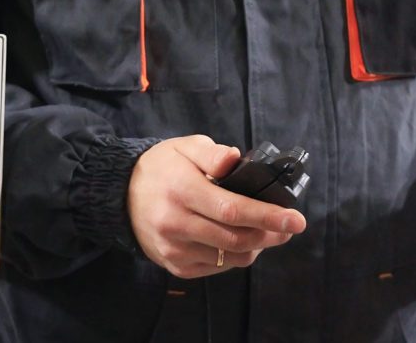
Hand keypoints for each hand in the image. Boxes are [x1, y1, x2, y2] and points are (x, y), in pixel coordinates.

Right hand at [128, 135, 305, 278]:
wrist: (119, 195)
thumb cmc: (160, 167)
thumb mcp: (184, 147)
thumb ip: (212, 153)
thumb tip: (235, 159)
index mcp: (182, 190)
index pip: (233, 209)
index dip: (267, 216)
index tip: (296, 220)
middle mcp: (176, 223)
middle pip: (235, 238)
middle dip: (270, 234)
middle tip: (288, 226)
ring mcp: (174, 249)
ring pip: (229, 257)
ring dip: (255, 247)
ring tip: (265, 233)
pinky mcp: (174, 265)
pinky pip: (216, 267)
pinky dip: (234, 256)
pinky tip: (238, 241)